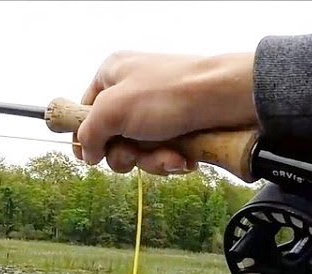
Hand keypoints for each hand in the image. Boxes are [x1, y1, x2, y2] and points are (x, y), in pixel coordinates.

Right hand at [75, 51, 257, 174]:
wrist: (227, 97)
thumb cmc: (169, 93)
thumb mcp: (113, 110)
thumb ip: (88, 132)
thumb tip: (85, 153)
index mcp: (113, 75)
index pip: (85, 109)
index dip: (85, 136)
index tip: (89, 156)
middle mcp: (133, 92)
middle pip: (111, 138)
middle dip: (125, 154)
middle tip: (136, 151)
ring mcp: (157, 112)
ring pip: (138, 152)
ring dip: (151, 161)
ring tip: (170, 155)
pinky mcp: (178, 128)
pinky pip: (162, 154)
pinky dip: (171, 160)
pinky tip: (183, 158)